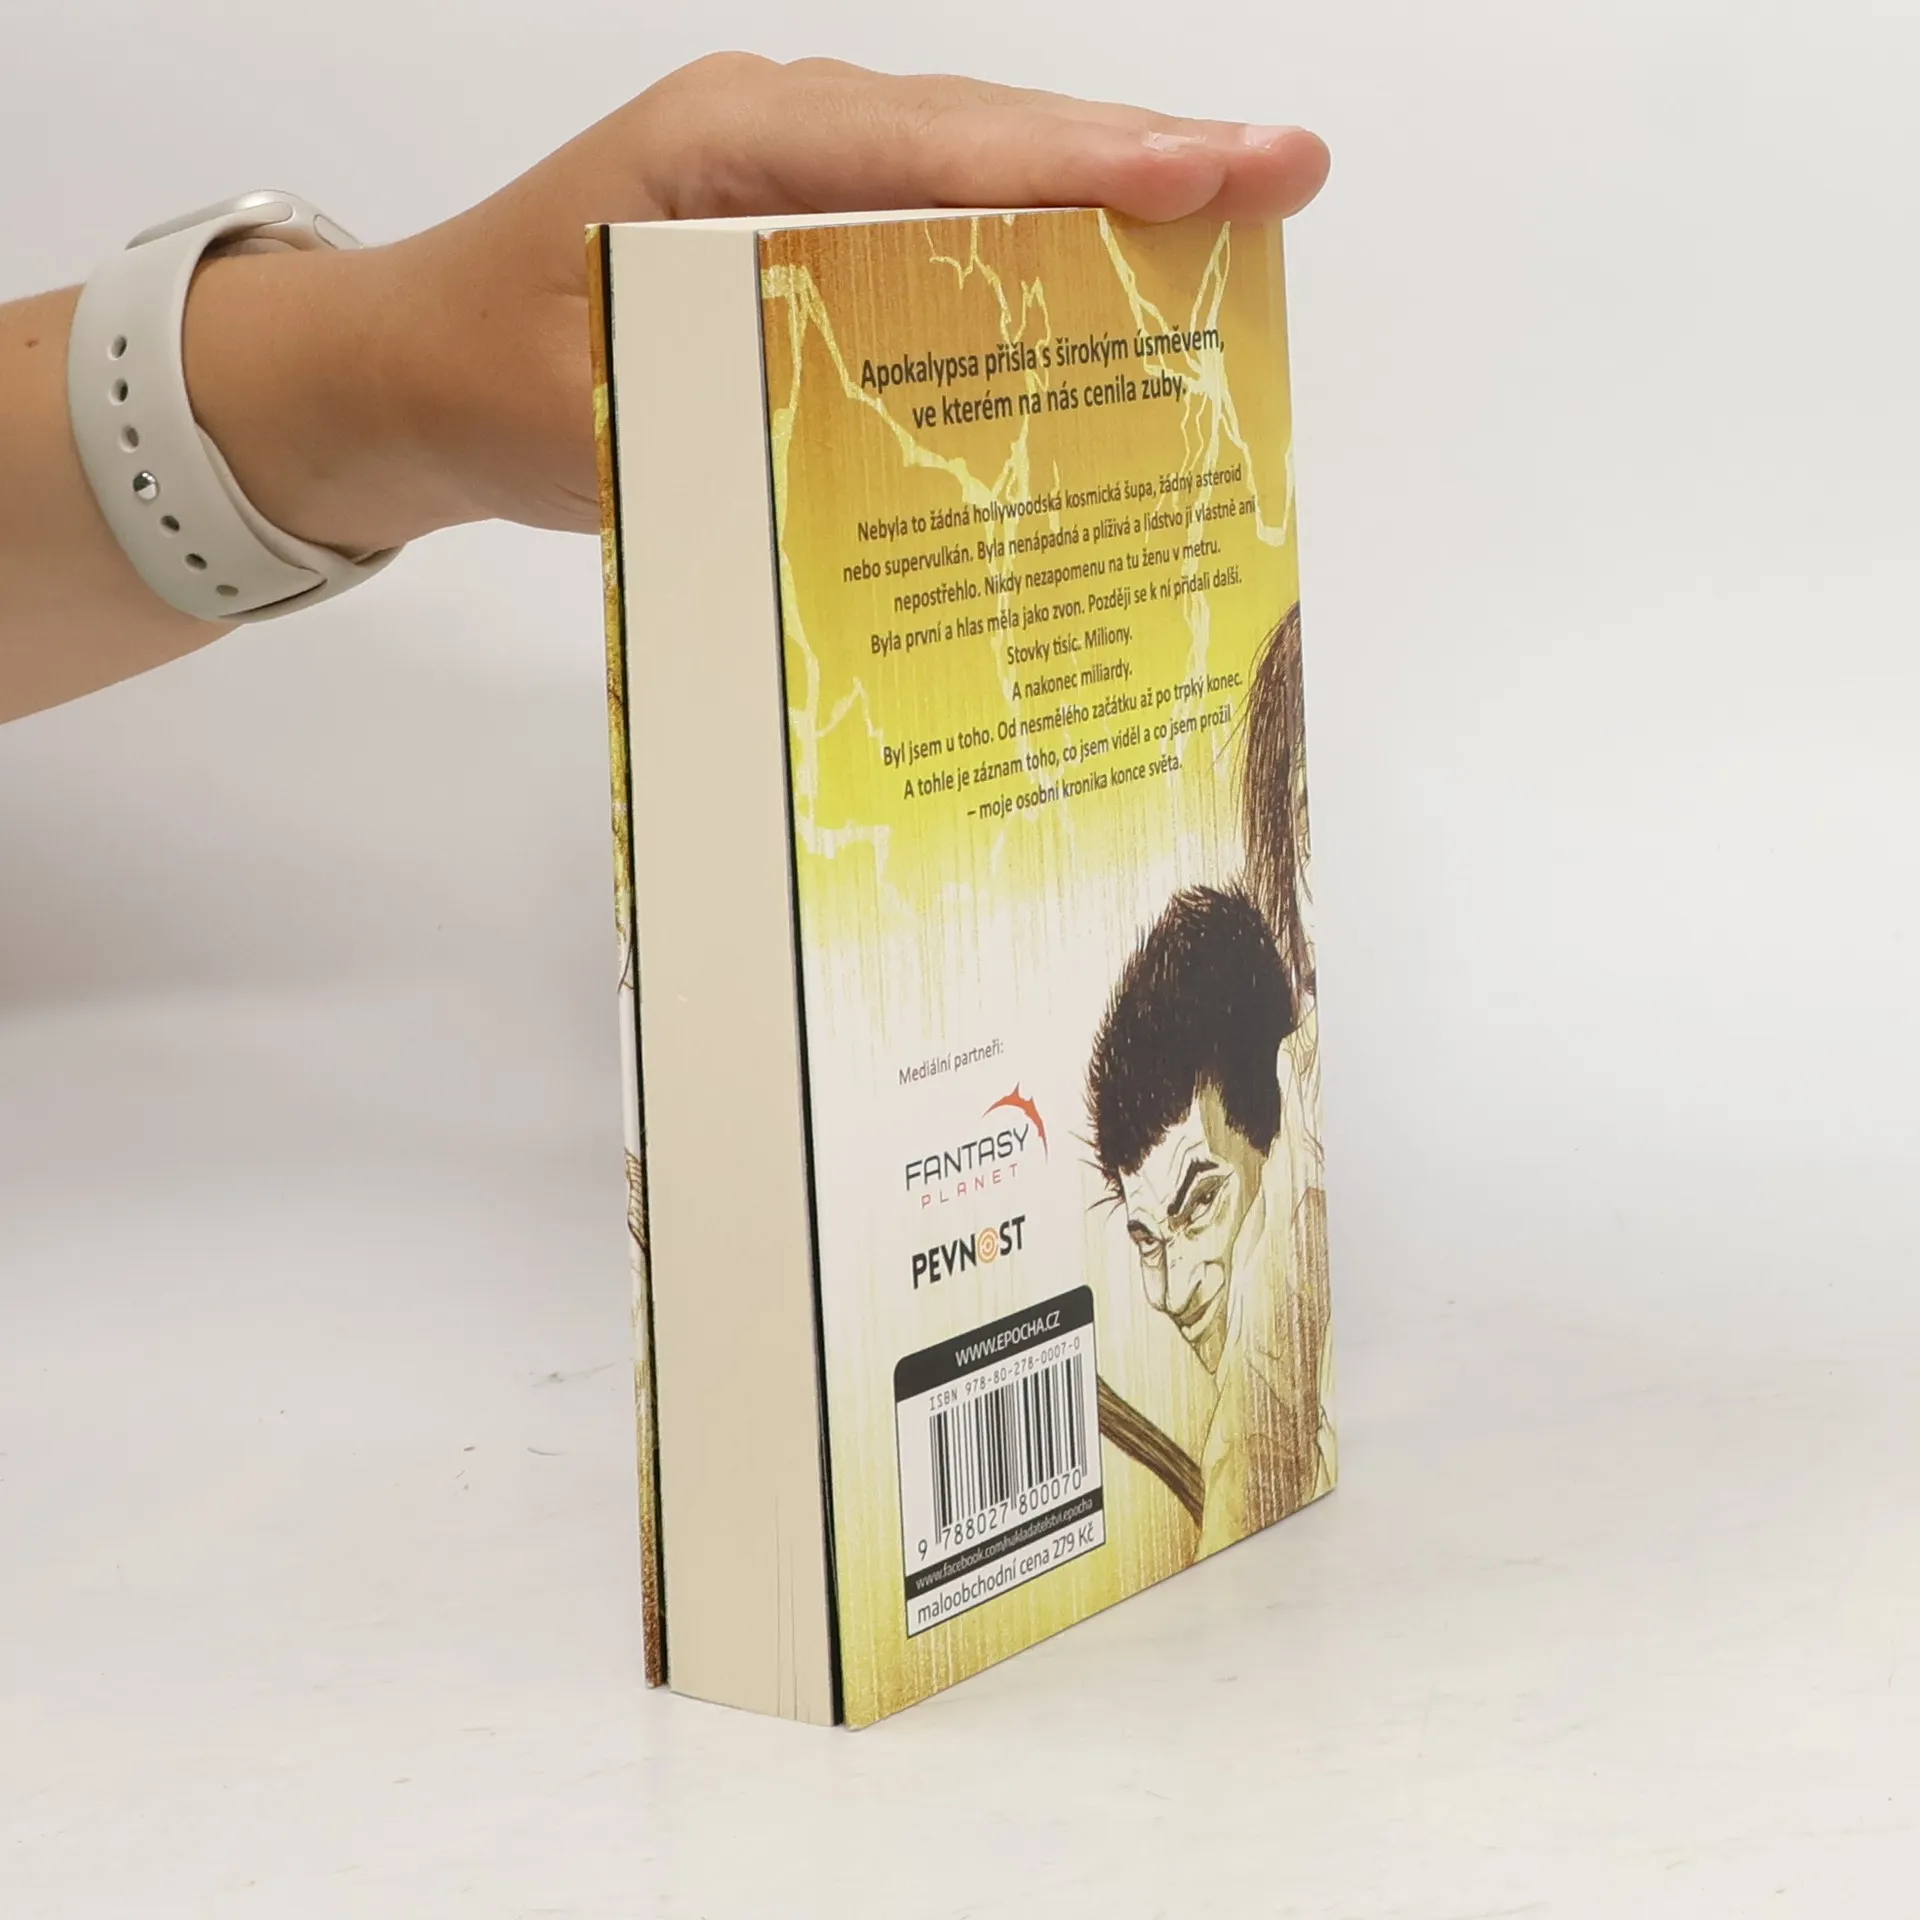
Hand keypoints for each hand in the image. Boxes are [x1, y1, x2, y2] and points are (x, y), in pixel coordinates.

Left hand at [186, 56, 1330, 555]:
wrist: (416, 369)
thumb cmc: (484, 369)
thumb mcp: (584, 404)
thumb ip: (711, 409)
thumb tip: (864, 451)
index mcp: (723, 144)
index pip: (922, 146)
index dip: (1066, 165)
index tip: (1197, 177)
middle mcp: (780, 138)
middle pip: (986, 135)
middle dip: (1141, 156)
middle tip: (1288, 170)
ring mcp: (803, 183)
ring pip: (983, 173)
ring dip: (1114, 196)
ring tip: (1250, 210)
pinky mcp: (815, 241)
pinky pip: (947, 233)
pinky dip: (1042, 253)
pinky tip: (1129, 287)